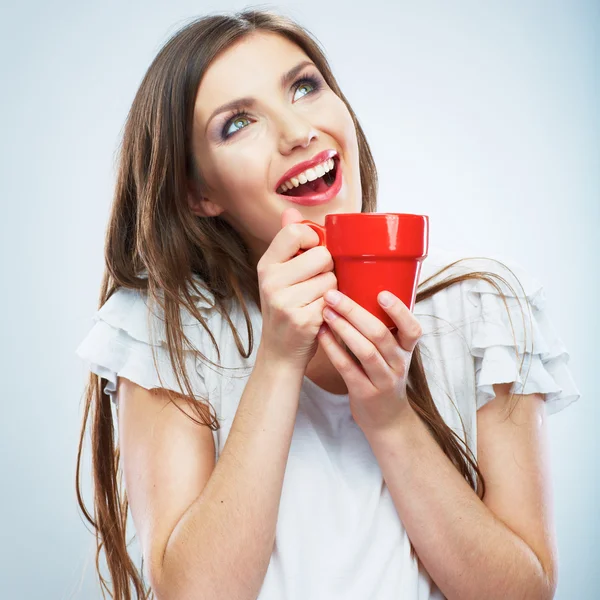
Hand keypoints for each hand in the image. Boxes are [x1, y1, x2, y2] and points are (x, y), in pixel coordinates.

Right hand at [256, 207, 337, 371]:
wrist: (280, 352)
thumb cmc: (286, 309)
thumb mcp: (280, 276)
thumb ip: (288, 244)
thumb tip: (291, 211)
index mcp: (266, 265)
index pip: (296, 232)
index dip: (314, 240)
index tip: (314, 253)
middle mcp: (271, 281)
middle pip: (322, 255)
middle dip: (328, 269)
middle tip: (316, 284)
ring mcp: (285, 301)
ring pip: (331, 278)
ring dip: (333, 289)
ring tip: (318, 301)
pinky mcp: (302, 319)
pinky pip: (333, 300)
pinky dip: (333, 307)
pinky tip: (321, 315)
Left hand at [317, 289, 421, 434]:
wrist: (386, 420)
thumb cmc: (383, 375)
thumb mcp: (392, 353)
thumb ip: (381, 328)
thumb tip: (356, 290)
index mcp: (407, 350)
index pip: (413, 329)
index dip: (399, 311)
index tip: (382, 293)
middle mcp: (398, 364)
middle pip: (380, 334)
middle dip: (355, 312)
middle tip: (333, 295)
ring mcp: (383, 380)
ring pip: (365, 351)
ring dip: (343, 328)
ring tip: (326, 312)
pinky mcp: (365, 393)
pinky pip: (348, 368)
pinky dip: (333, 349)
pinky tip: (321, 334)